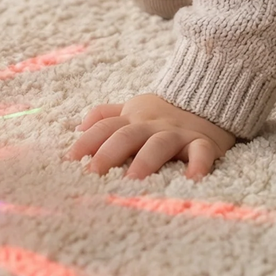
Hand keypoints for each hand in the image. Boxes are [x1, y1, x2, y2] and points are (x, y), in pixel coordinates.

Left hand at [65, 93, 236, 179]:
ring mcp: (176, 133)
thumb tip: (78, 127)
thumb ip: (106, 116)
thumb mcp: (131, 108)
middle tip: (93, 173)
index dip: (86, 142)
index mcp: (131, 118)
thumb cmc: (162, 111)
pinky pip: (201, 152)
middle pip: (126, 135)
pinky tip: (192, 180)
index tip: (69, 160)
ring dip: (145, 160)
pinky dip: (198, 165)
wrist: (206, 96)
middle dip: (108, 153)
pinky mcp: (203, 142)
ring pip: (158, 144)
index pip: (104, 127)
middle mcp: (151, 125)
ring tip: (132, 180)